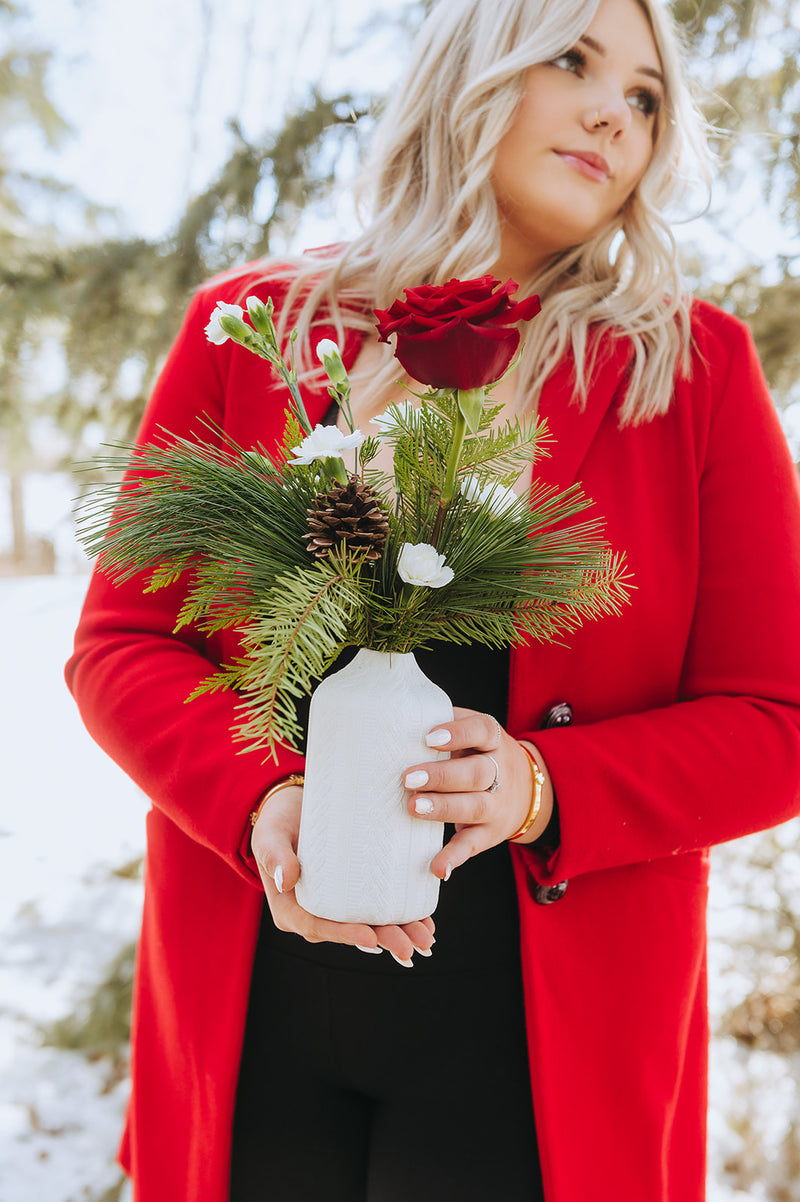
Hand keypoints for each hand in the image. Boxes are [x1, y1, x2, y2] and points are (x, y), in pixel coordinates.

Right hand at [250, 783, 435, 965]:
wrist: (294, 805)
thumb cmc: (278, 820)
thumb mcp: (269, 834)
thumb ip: (274, 854)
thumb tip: (287, 879)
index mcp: (291, 908)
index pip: (318, 927)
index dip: (345, 935)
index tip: (371, 937)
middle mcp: (315, 913)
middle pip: (350, 931)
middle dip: (382, 940)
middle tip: (409, 947)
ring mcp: (337, 905)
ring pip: (369, 924)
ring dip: (398, 933)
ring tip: (425, 939)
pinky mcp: (355, 891)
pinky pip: (377, 908)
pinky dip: (401, 916)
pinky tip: (424, 922)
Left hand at [402, 707, 553, 879]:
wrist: (527, 789)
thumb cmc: (479, 753)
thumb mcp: (472, 732)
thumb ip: (444, 722)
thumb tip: (397, 719)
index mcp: (493, 741)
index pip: (482, 731)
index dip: (459, 733)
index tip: (429, 737)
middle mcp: (499, 773)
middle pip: (476, 773)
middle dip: (442, 776)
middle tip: (408, 778)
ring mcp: (496, 806)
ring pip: (473, 807)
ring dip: (443, 809)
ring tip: (413, 807)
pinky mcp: (488, 834)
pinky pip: (471, 846)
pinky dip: (454, 858)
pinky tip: (437, 868)